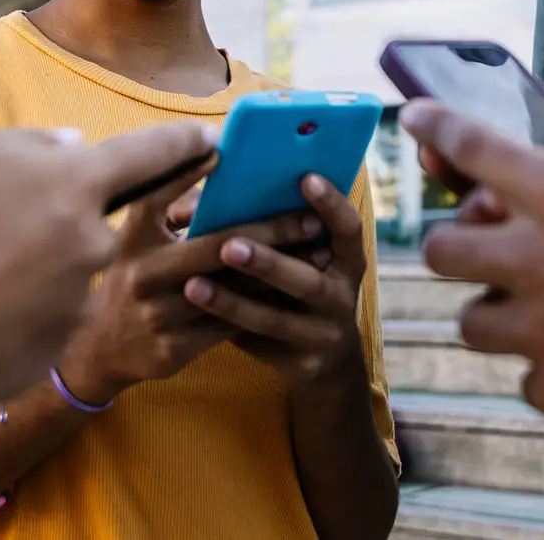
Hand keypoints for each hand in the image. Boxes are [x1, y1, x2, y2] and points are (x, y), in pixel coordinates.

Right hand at [0, 122, 218, 422]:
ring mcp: (76, 300)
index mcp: (72, 182)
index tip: (212, 138)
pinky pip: (42, 319)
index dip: (181, 142)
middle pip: (93, 221)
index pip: (149, 154)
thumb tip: (70, 148)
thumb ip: (26, 146)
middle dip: (57, 223)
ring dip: (27, 271)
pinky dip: (12, 315)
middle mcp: (90, 240)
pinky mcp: (55, 348)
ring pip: (62, 272)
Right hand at [53, 169, 323, 404]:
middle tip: (310, 217)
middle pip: (215, 245)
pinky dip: (264, 306)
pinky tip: (295, 291)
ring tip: (317, 252)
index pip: (161, 195)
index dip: (189, 170)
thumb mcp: (137, 237)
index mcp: (133, 237)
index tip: (230, 151)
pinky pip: (229, 325)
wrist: (100, 348)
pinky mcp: (173, 348)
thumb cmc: (133, 275)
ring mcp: (156, 314)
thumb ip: (168, 201)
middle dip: (269, 230)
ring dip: (278, 270)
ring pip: (231, 288)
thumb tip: (217, 155)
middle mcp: (141, 273)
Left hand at [186, 174, 368, 389]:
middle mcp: (343, 298)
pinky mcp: (300, 365)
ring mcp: (323, 335)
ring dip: (232, 302)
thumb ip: (286, 231)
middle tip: (227, 246)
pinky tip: (194, 318)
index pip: (349, 228)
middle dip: (267, 263)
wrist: (327, 358)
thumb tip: (228, 193)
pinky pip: (257, 345)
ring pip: (274, 320)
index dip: (331, 204)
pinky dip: (226, 328)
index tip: (304, 177)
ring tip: (192, 285)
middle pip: (306, 282)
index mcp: (350, 261)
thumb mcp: (313, 258)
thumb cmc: (305, 284)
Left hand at [401, 97, 543, 457]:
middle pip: (443, 249)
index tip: (415, 119)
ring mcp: (543, 335)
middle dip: (459, 238)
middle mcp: (539, 264)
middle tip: (497, 238)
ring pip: (473, 321)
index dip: (436, 126)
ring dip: (499, 304)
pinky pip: (525, 375)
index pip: (474, 149)